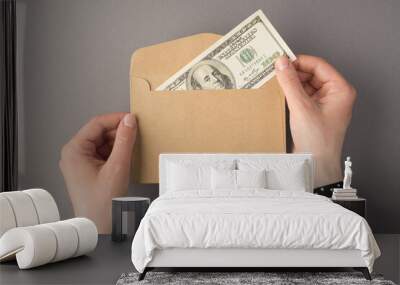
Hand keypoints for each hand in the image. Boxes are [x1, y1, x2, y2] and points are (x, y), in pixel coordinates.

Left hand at [59, 113, 136, 232]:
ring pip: (103, 143)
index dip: (116, 119)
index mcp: (74, 151)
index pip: (96, 124)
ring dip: (118, 143)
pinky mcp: (88, 170)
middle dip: (118, 132)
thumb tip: (130, 121)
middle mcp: (74, 154)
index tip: (133, 119)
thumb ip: (125, 141)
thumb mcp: (117, 168)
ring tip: (132, 148)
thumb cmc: (101, 204)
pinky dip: (116, 153)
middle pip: (99, 133)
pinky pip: (103, 154)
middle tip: (136, 133)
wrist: (98, 228)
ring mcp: (80, 163)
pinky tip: (126, 158)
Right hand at [275, 55, 355, 186]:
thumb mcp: (301, 107)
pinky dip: (290, 93)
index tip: (282, 60)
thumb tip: (282, 63)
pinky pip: (301, 96)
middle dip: (294, 73)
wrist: (315, 165)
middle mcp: (334, 95)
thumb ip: (290, 83)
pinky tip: (279, 93)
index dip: (299, 61)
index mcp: (340, 90)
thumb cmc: (318, 141)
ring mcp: (323, 104)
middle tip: (275, 71)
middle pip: (311, 74)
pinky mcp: (313, 112)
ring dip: (291, 83)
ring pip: (305, 84)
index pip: (318, 66)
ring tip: (276, 81)